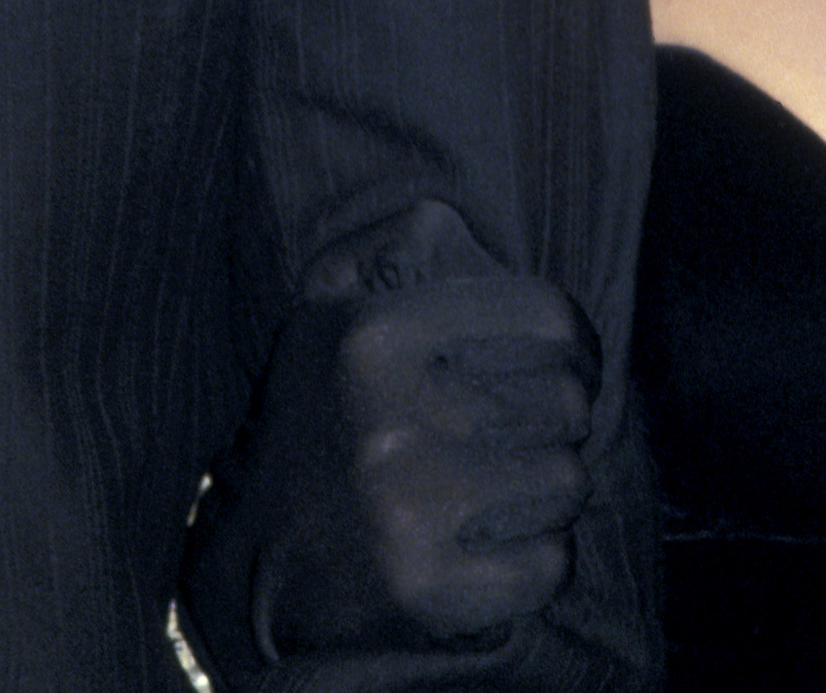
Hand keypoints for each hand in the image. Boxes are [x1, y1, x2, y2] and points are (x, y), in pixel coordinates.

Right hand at [181, 199, 600, 670]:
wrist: (249, 570)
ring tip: (501, 489)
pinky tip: (491, 546)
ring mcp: (407, 511)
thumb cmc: (319, 421)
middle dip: (556, 420)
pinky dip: (537, 560)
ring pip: (567, 482)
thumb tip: (471, 232)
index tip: (568, 365)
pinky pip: (550, 563)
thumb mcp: (329, 308)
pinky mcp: (425, 592)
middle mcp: (388, 418)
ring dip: (547, 490)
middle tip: (520, 434)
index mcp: (374, 334)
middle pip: (565, 401)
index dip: (576, 343)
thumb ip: (398, 247)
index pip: (548, 317)